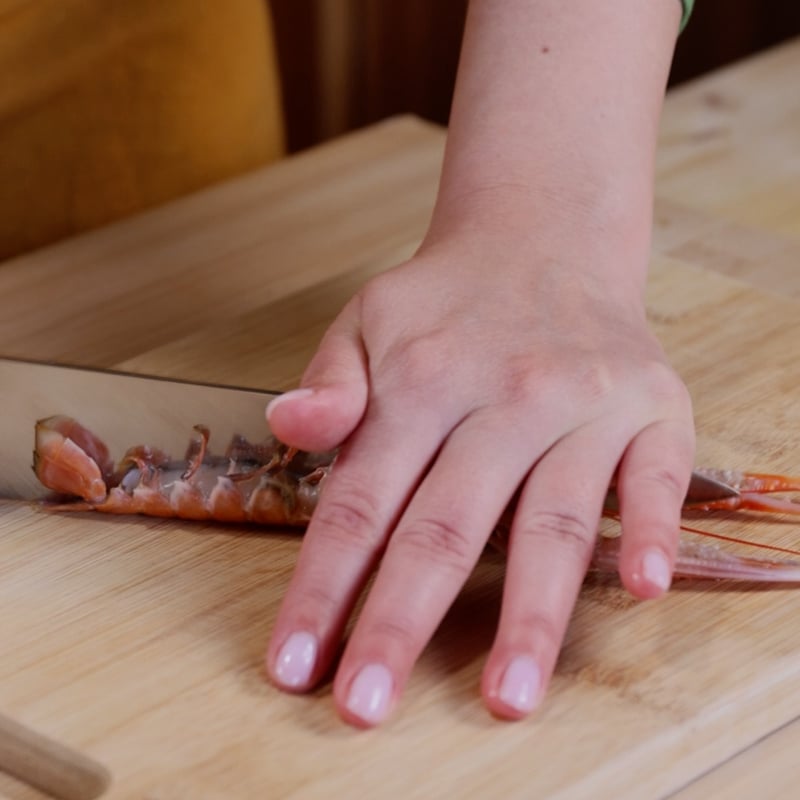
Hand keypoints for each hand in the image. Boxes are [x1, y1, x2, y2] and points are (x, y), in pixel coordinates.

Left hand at [263, 213, 694, 725]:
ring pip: (552, 521)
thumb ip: (330, 382)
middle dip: (401, 623)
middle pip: (446, 528)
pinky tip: (639, 587)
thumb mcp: (368, 320)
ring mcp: (582, 403)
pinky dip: (650, 530)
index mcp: (421, 381)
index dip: (323, 588)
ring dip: (531, 614)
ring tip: (507, 698)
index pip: (360, 502)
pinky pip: (655, 477)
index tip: (294, 665)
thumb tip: (287, 425)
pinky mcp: (651, 407)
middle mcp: (504, 396)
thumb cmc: (446, 302)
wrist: (544, 237)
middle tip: (367, 708)